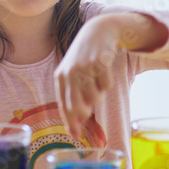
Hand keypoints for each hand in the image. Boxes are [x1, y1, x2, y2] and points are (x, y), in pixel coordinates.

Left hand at [54, 16, 118, 140]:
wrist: (98, 31)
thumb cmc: (85, 56)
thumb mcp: (74, 72)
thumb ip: (74, 94)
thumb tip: (80, 120)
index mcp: (61, 77)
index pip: (64, 106)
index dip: (70, 123)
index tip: (76, 136)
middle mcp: (70, 73)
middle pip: (77, 107)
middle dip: (85, 113)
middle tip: (90, 112)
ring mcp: (84, 68)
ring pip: (95, 98)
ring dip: (99, 94)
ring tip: (97, 79)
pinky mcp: (99, 64)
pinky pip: (106, 85)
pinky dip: (107, 82)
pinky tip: (103, 69)